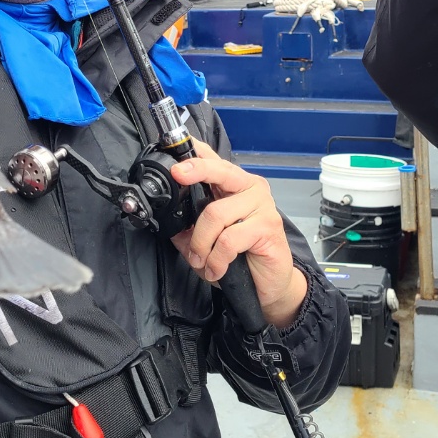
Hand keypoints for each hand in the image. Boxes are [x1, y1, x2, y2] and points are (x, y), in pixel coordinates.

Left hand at [170, 140, 307, 328]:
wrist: (269, 284)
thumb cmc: (240, 257)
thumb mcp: (208, 240)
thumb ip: (190, 225)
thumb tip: (168, 218)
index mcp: (235, 185)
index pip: (216, 161)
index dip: (196, 154)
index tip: (178, 154)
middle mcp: (251, 188)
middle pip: (221, 171)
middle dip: (197, 170)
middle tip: (178, 176)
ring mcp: (262, 205)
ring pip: (217, 214)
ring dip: (201, 243)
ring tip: (200, 260)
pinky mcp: (268, 226)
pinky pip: (229, 239)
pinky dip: (216, 259)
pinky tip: (216, 269)